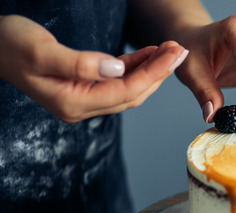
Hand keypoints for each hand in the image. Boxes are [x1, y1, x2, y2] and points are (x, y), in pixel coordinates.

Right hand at [0, 15, 188, 122]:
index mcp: (72, 103)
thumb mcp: (41, 50)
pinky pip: (117, 82)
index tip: (174, 54)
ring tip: (170, 50)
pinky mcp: (82, 89)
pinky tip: (148, 55)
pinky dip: (135, 68)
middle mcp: (80, 108)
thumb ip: (79, 63)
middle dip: (160, 72)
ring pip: (128, 89)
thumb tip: (117, 69)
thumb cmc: (8, 44)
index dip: (154, 72)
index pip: (125, 90)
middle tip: (179, 50)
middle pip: (133, 93)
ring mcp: (82, 100)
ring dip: (151, 70)